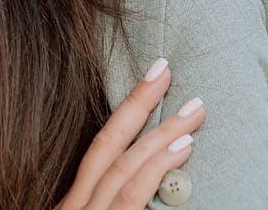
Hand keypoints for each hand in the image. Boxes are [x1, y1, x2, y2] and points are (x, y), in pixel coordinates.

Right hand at [55, 57, 203, 209]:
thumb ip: (112, 203)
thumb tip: (152, 185)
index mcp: (74, 199)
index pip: (100, 147)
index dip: (126, 109)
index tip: (152, 77)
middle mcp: (77, 202)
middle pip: (108, 142)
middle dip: (139, 102)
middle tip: (166, 71)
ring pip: (125, 164)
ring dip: (161, 133)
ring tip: (192, 111)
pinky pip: (131, 193)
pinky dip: (156, 168)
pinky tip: (181, 149)